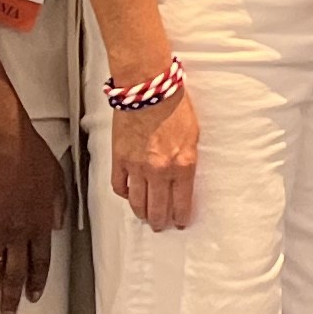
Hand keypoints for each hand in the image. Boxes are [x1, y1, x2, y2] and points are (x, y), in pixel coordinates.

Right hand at [0, 105, 68, 313]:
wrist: (6, 141)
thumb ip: (59, 207)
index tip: (32, 297)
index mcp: (40, 223)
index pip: (41, 261)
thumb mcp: (58, 181)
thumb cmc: (33, 156)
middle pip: (16, 272)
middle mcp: (20, 230)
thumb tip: (57, 226)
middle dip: (12, 297)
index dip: (36, 281)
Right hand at [109, 87, 198, 234]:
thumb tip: (184, 178)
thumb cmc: (173, 105)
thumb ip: (188, 160)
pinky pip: (119, 186)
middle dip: (161, 221)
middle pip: (158, 209)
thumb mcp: (193, 135)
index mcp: (182, 165)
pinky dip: (124, 194)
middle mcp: (159, 171)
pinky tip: (129, 195)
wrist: (148, 87)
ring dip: (142, 213)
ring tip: (145, 216)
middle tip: (161, 225)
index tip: (181, 221)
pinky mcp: (119, 159)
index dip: (181, 217)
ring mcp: (137, 167)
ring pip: (137, 202)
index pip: (182, 203)